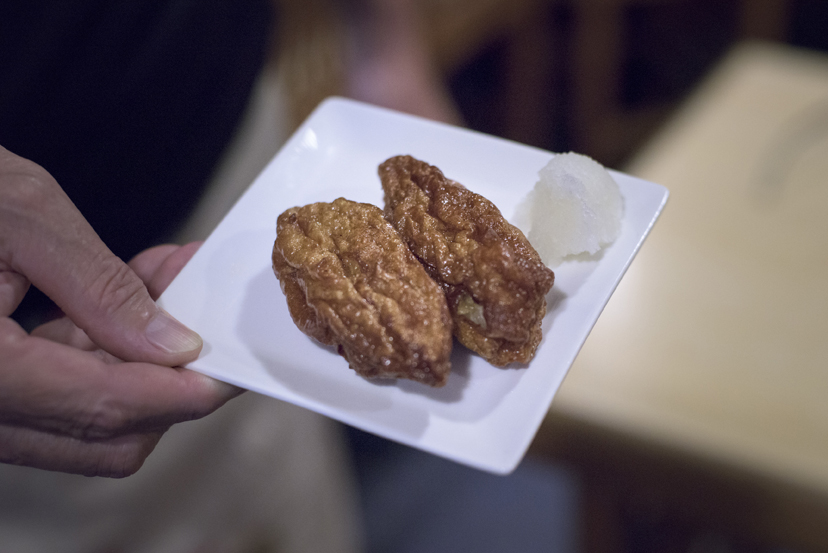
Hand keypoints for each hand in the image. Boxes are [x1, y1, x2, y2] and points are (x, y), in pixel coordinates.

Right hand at [0, 145, 239, 476]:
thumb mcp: (20, 217)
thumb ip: (100, 287)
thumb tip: (173, 345)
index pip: (103, 407)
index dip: (182, 392)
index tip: (236, 368)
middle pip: (106, 434)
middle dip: (170, 378)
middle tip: (203, 311)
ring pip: (90, 420)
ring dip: (142, 358)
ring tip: (166, 283)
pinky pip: (62, 393)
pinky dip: (106, 352)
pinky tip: (127, 296)